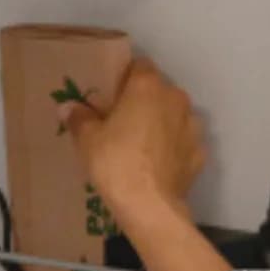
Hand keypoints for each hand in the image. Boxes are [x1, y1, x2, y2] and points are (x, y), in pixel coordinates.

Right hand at [62, 57, 205, 230]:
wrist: (149, 205)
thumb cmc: (115, 162)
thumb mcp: (88, 139)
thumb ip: (79, 118)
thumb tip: (69, 107)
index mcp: (148, 86)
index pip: (140, 65)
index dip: (126, 77)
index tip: (113, 94)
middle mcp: (176, 98)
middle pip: (159, 90)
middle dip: (144, 101)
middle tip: (123, 121)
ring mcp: (193, 125)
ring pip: (175, 115)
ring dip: (162, 123)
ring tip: (142, 145)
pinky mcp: (200, 152)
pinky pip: (183, 142)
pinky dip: (173, 148)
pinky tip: (158, 164)